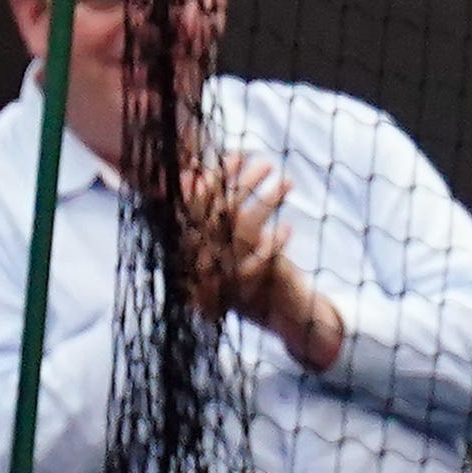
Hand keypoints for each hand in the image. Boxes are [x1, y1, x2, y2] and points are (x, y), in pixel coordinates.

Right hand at [181, 153, 343, 370]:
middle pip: (221, 211)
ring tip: (288, 183)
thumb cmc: (215, 265)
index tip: (236, 154)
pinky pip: (258, 265)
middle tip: (268, 163)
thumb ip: (199, 206)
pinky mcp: (240, 290)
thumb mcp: (203, 236)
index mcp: (183, 240)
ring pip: (243, 231)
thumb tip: (194, 165)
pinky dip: (273, 245)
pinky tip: (286, 230)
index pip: (196, 200)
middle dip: (245, 183)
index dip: (217, 176)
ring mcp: (219, 272)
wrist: (221, 318)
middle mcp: (197, 254)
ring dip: (267, 202)